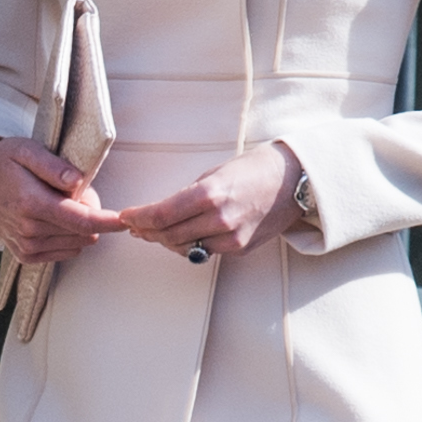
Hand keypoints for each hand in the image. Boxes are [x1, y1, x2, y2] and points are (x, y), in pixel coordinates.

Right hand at [0, 138, 126, 268]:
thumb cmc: (3, 164)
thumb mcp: (26, 150)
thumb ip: (53, 166)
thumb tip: (78, 182)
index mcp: (31, 203)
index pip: (81, 220)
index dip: (108, 221)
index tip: (126, 219)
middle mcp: (29, 229)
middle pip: (84, 232)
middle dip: (91, 213)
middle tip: (75, 192)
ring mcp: (27, 245)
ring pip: (78, 243)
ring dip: (79, 226)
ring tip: (61, 204)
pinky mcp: (26, 255)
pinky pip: (65, 252)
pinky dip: (68, 237)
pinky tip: (55, 220)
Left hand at [118, 139, 302, 261]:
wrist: (295, 180)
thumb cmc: (254, 170)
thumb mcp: (214, 174)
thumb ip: (187, 197)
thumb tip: (160, 213)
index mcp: (209, 195)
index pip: (160, 215)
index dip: (138, 218)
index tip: (126, 217)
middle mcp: (220, 219)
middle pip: (168, 236)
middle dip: (147, 232)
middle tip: (135, 227)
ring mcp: (232, 238)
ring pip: (185, 248)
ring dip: (166, 241)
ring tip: (154, 232)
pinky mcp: (240, 249)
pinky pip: (206, 251)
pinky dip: (190, 245)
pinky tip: (183, 236)